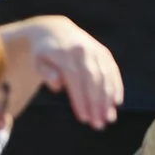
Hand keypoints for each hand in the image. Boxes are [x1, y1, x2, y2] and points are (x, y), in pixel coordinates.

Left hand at [1, 15, 124, 128]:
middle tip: (99, 125)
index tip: (84, 119)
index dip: (81, 100)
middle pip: (94, 81)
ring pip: (106, 78)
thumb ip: (46, 74)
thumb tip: (58, 86)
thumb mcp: (38, 62)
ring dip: (108, 100)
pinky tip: (116, 103)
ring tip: (108, 119)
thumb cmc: (44, 53)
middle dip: (97, 104)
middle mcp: (85, 52)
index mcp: (67, 55)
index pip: (76, 81)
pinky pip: (113, 71)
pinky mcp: (104, 53)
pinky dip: (116, 87)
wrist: (55, 29)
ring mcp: (97, 51)